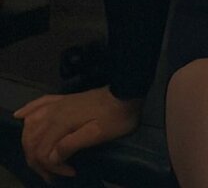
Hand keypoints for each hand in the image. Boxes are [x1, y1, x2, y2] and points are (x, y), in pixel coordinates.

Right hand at [13, 84, 142, 183]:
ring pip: (30, 125)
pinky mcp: (63, 100)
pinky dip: (27, 111)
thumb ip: (72, 144)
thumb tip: (52, 156)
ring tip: (40, 159)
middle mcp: (54, 112)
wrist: (127, 93)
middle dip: (37, 162)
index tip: (71, 172)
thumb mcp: (98, 135)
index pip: (43, 151)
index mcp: (62, 122)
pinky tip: (20, 117)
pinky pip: (38, 103)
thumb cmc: (116, 118)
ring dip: (29, 144)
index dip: (53, 168)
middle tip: (53, 175)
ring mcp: (57, 104)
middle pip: (32, 141)